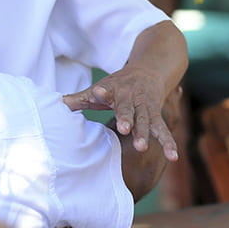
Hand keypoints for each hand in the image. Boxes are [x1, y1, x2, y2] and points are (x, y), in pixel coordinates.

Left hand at [62, 67, 179, 161]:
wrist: (148, 71)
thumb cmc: (115, 86)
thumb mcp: (97, 90)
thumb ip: (78, 100)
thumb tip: (55, 105)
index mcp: (112, 90)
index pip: (105, 91)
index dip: (100, 92)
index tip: (97, 92)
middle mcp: (130, 97)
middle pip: (127, 108)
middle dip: (126, 118)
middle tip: (123, 128)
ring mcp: (144, 106)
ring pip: (145, 120)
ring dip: (144, 133)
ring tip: (142, 147)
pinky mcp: (156, 114)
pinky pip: (163, 129)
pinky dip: (168, 142)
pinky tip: (173, 156)